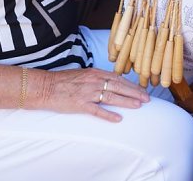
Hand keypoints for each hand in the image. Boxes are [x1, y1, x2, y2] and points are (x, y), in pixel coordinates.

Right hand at [33, 68, 148, 121]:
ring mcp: (87, 93)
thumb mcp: (82, 74)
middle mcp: (93, 81)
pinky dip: (108, 115)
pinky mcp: (80, 104)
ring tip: (139, 106)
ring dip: (127, 101)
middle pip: (119, 86)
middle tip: (147, 98)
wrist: (45, 86)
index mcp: (94, 73)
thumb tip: (110, 82)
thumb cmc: (62, 81)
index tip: (142, 90)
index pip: (118, 78)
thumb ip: (96, 77)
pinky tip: (118, 119)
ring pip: (112, 97)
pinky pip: (97, 110)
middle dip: (134, 92)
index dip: (131, 84)